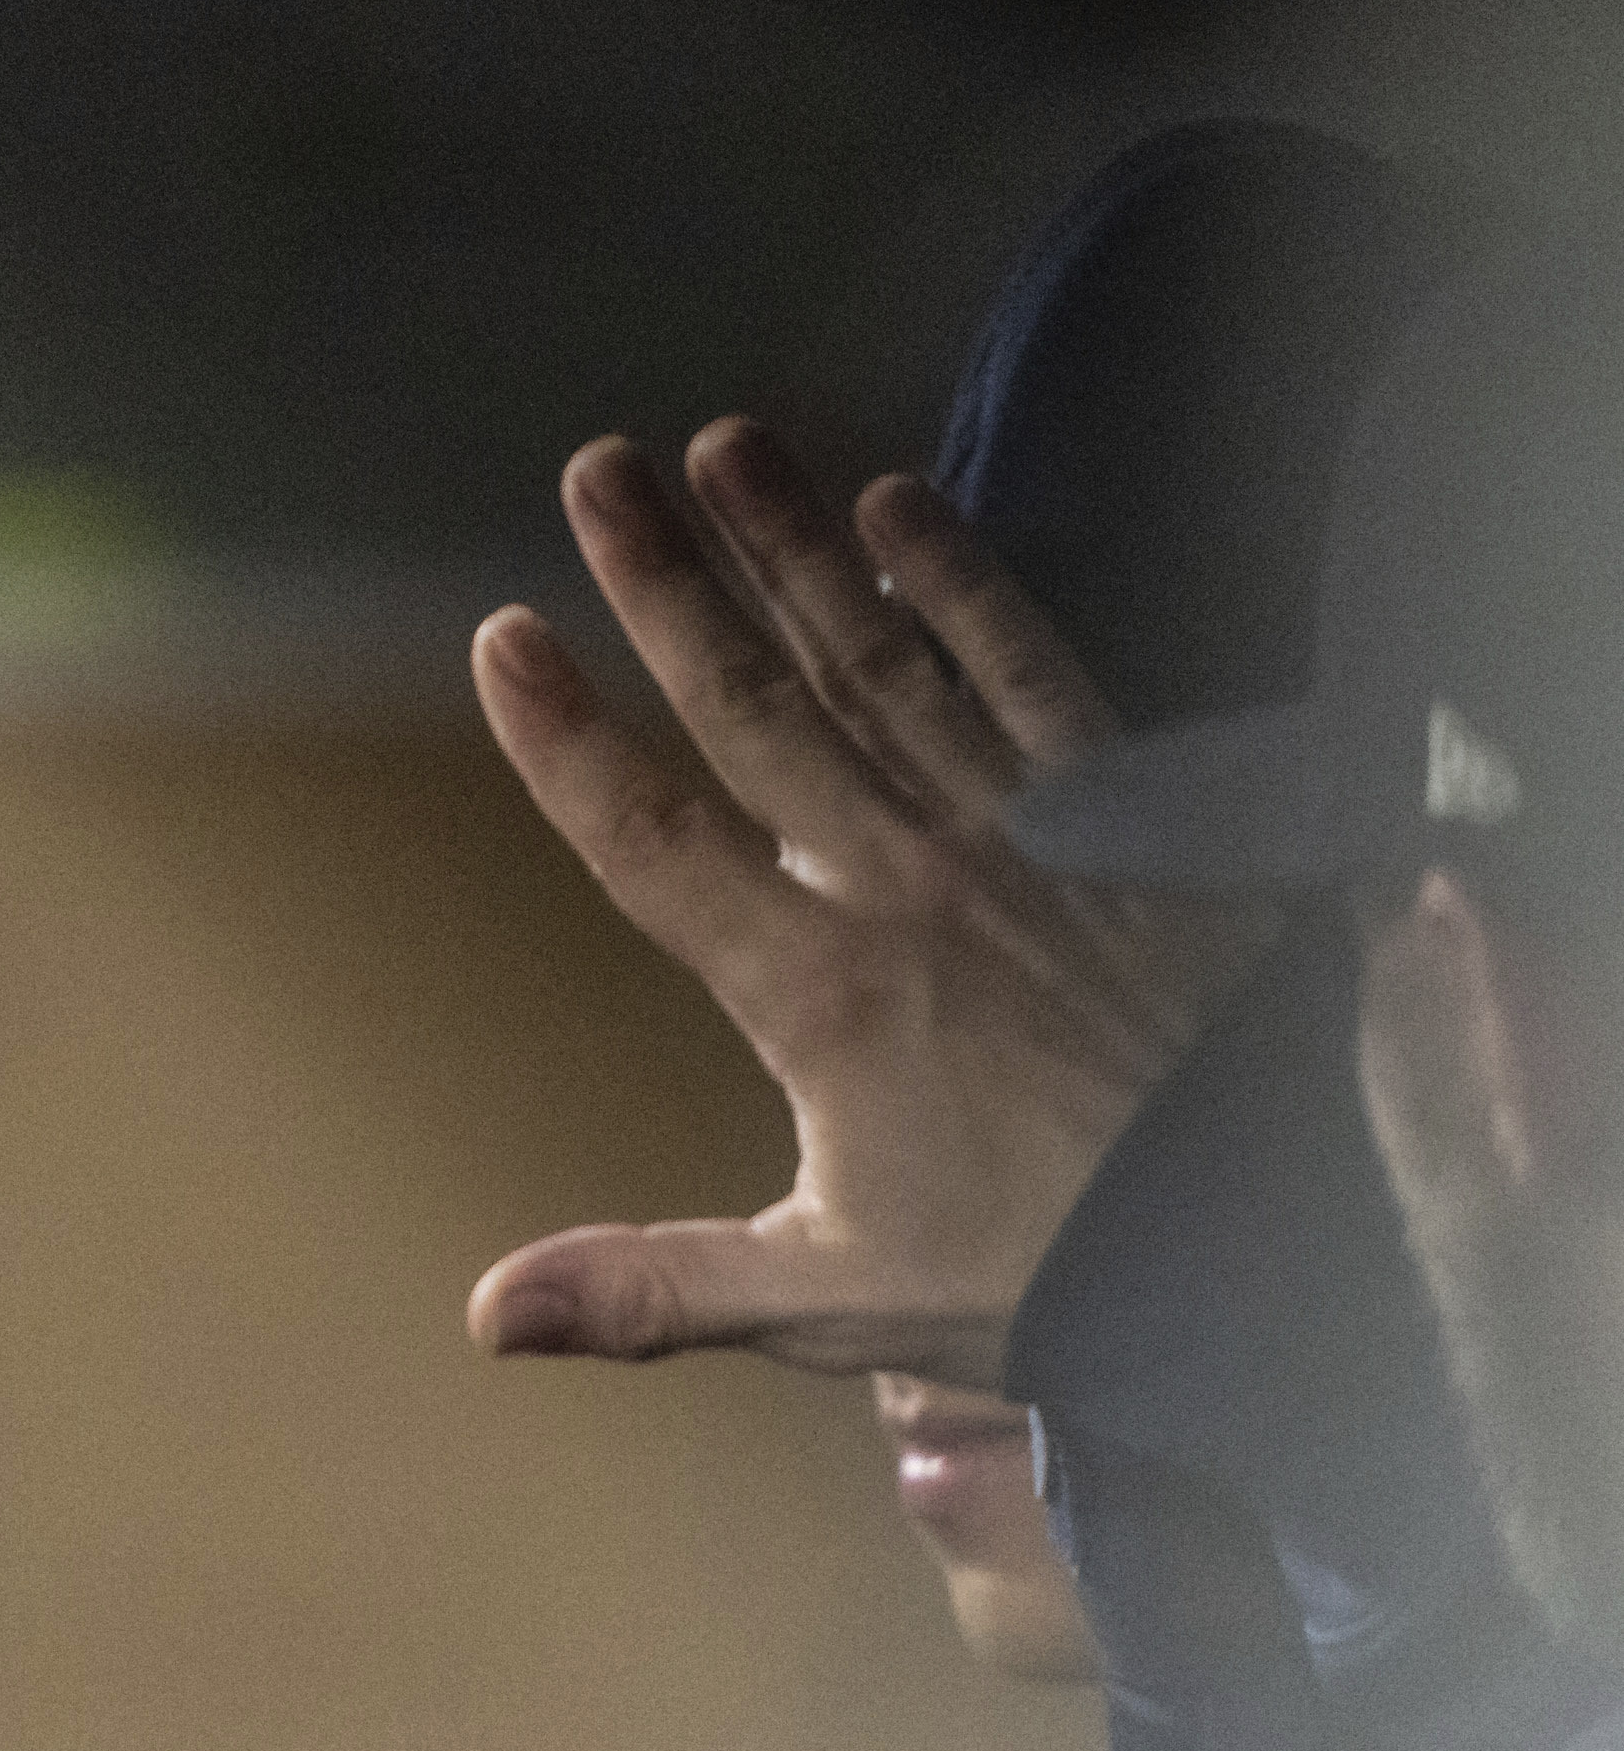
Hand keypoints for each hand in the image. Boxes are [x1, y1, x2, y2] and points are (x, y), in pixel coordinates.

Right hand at [463, 422, 1273, 1391]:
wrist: (1264, 1234)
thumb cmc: (1039, 1267)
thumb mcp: (831, 1298)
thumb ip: (654, 1288)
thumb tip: (486, 1309)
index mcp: (820, 995)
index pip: (660, 848)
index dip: (571, 744)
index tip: (503, 639)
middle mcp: (905, 883)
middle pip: (760, 711)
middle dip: (668, 586)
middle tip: (596, 473)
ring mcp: (1017, 832)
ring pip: (881, 661)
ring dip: (796, 546)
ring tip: (723, 441)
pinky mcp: (1119, 812)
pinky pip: (1031, 671)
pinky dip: (967, 582)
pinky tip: (902, 500)